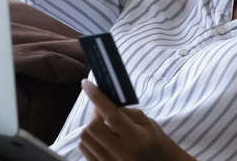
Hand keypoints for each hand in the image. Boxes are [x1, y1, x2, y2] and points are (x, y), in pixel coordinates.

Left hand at [78, 79, 194, 160]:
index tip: (87, 84)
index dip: (97, 97)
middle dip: (94, 112)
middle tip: (100, 108)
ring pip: (85, 138)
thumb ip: (125, 111)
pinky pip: (84, 149)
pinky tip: (99, 135)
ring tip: (102, 123)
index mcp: (137, 138)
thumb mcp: (146, 122)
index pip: (112, 115)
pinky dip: (88, 138)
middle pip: (93, 127)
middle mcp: (122, 152)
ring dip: (90, 125)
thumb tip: (104, 98)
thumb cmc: (152, 139)